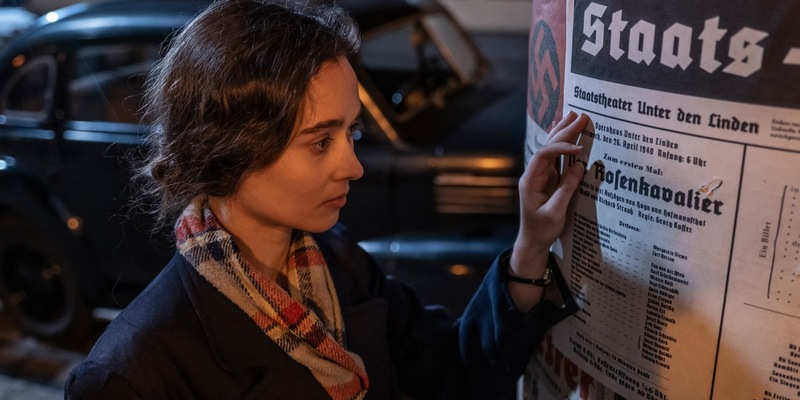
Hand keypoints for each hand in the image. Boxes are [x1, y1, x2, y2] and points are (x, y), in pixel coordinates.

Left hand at [517, 111, 587, 251]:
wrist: (533, 241)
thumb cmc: (541, 230)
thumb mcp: (555, 212)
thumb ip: (566, 189)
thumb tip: (578, 166)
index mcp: (530, 181)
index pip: (543, 156)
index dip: (560, 148)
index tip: (579, 149)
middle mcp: (533, 174)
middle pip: (547, 146)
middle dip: (564, 131)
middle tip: (581, 116)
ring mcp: (541, 175)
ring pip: (551, 149)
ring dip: (564, 133)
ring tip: (576, 116)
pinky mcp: (548, 179)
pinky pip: (557, 158)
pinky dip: (565, 145)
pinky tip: (571, 134)